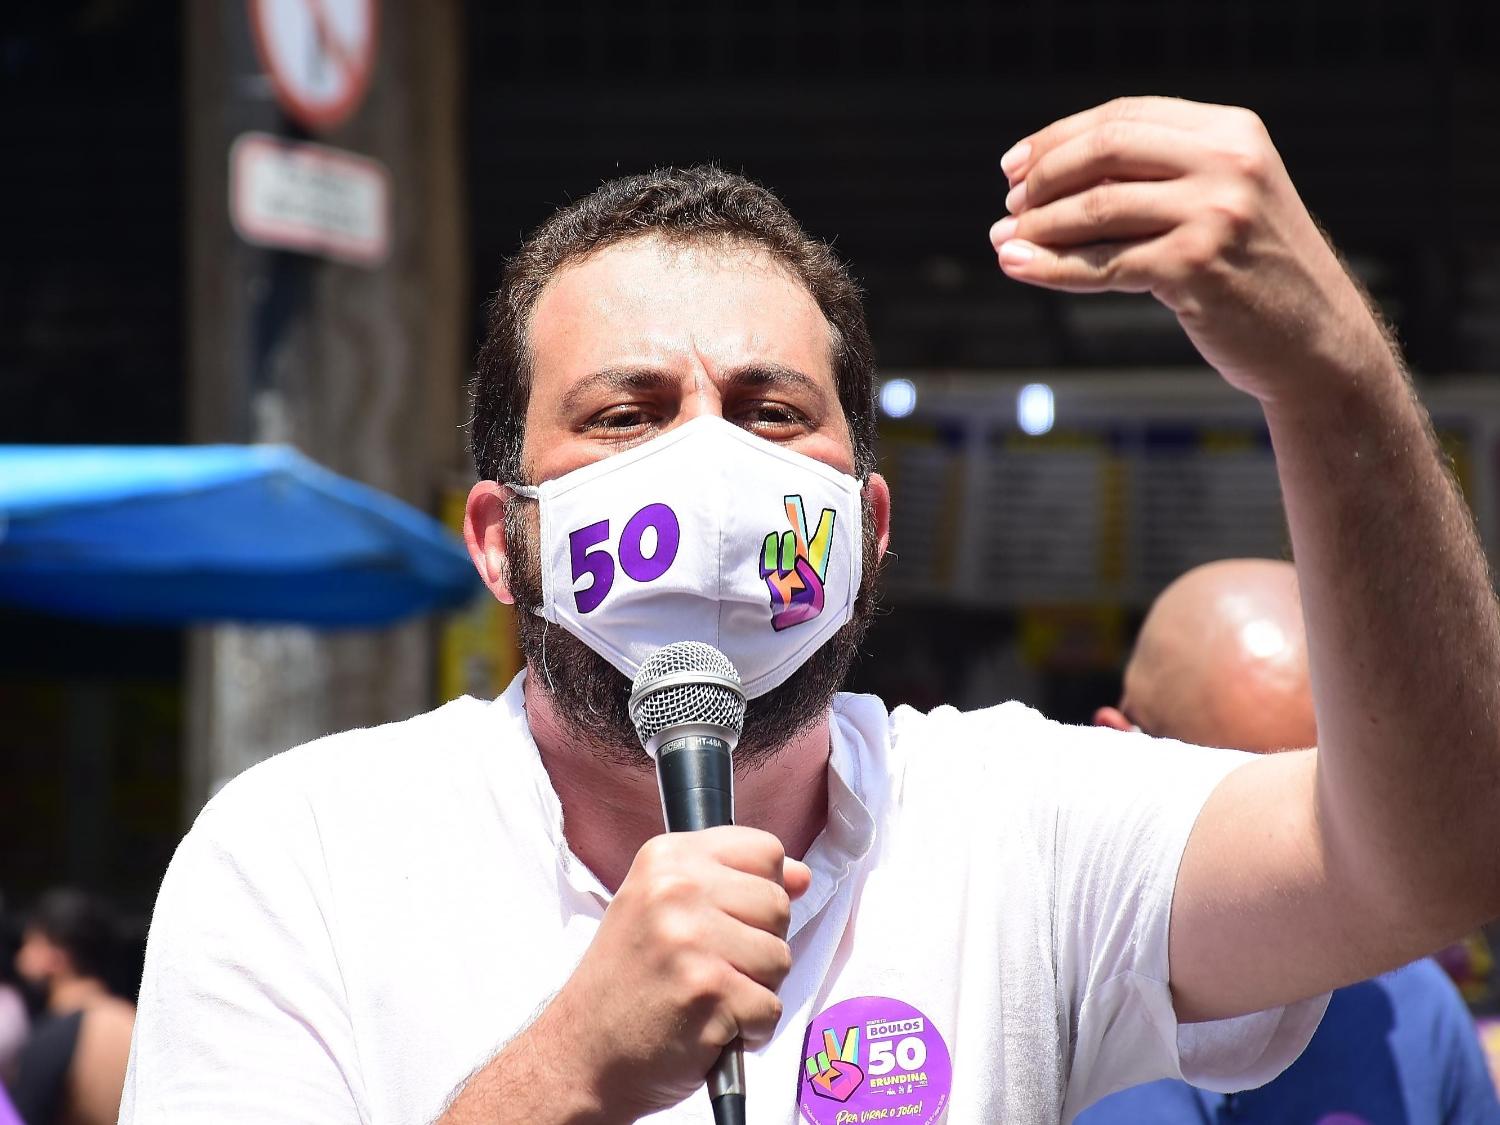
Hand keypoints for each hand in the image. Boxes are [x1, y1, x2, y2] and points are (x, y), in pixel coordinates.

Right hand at [542, 827, 811, 1120]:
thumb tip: (802, 875)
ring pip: (780, 957)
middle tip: (709, 965)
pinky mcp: (708, 990)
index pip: (766, 850)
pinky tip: (710, 1024)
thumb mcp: (666, 907)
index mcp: (667, 857)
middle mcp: (676, 888)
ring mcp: (691, 939)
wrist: (583, 1050)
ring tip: (708, 994)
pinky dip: (750, 1029)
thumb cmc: (630, 979)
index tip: (726, 918)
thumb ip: (735, 882)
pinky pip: (771, 1007)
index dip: (759, 890)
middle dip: (758, 944)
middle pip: (778, 904)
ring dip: (755, 988)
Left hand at [989, 96, 1395, 402]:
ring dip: (1037, 227)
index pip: (1124, 116)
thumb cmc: (1255, 273)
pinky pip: (1101, 264)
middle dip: (1043, 178)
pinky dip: (1050, 267)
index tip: (1014, 166)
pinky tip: (1018, 266)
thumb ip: (1159, 176)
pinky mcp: (1195, 266)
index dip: (1058, 138)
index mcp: (1232, 130)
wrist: (1316, 341)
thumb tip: (1051, 175)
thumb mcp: (1223, 200)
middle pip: (1104, 151)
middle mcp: (1227, 161)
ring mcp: (1214, 213)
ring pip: (1096, 208)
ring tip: (1004, 240)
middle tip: (1008, 206)